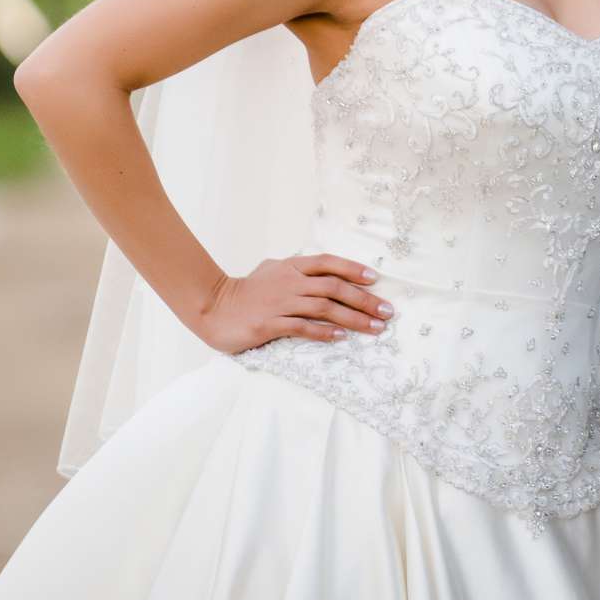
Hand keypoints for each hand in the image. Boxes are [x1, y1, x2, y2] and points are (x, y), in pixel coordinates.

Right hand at [192, 253, 390, 351]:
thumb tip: (321, 270)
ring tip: (374, 328)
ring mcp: (279, 303)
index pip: (327, 263)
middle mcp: (289, 282)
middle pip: (333, 287)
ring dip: (353, 318)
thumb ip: (295, 270)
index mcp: (290, 267)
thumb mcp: (271, 271)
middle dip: (364, 299)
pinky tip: (341, 337)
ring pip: (324, 308)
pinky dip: (324, 332)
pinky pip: (302, 327)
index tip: (375, 279)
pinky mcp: (269, 325)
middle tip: (387, 312)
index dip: (353, 269)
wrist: (212, 307)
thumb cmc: (244, 292)